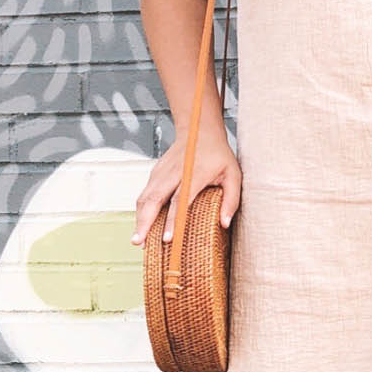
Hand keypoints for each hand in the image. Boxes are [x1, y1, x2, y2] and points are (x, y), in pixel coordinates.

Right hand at [131, 127, 241, 243]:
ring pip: (145, 197)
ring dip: (139, 219)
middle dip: (144, 223)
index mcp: (194, 174)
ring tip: (138, 240)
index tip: (167, 238)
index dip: (172, 221)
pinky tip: (142, 225)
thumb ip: (231, 200)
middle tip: (139, 243)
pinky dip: (141, 210)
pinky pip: (145, 194)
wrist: (198, 129)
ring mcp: (161, 172)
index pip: (180, 200)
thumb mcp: (233, 175)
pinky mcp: (155, 173)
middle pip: (154, 200)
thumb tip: (225, 224)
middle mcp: (174, 173)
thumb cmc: (218, 154)